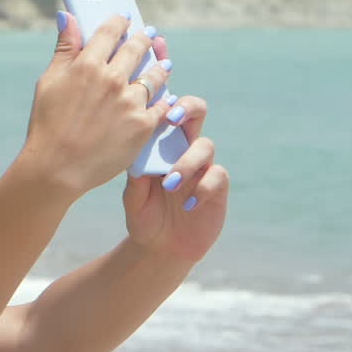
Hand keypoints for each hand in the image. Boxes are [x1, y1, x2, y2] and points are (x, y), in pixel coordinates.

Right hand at [18, 11, 174, 197]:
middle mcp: (112, 79)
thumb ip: (64, 48)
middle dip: (143, 39)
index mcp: (87, 64)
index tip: (125, 18)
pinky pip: (162, 105)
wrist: (57, 168)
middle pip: (137, 48)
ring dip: (160, 66)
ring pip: (155, 75)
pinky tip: (167, 95)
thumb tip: (68, 16)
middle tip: (149, 35)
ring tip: (164, 63)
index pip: (110, 31)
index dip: (120, 21)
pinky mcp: (143, 125)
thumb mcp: (49, 82)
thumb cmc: (48, 125)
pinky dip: (165, 98)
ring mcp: (130, 102)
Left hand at [123, 93, 228, 262]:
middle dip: (188, 108)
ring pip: (205, 146)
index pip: (166, 113)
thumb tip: (138, 156)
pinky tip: (188, 204)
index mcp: (161, 145)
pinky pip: (217, 175)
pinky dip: (202, 187)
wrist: (161, 249)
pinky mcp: (217, 187)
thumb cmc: (144, 217)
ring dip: (186, 161)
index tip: (154, 103)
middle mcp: (184, 149)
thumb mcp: (133, 199)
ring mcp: (203, 166)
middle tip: (172, 118)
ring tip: (170, 184)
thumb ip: (135, 178)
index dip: (164, 102)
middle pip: (196, 112)